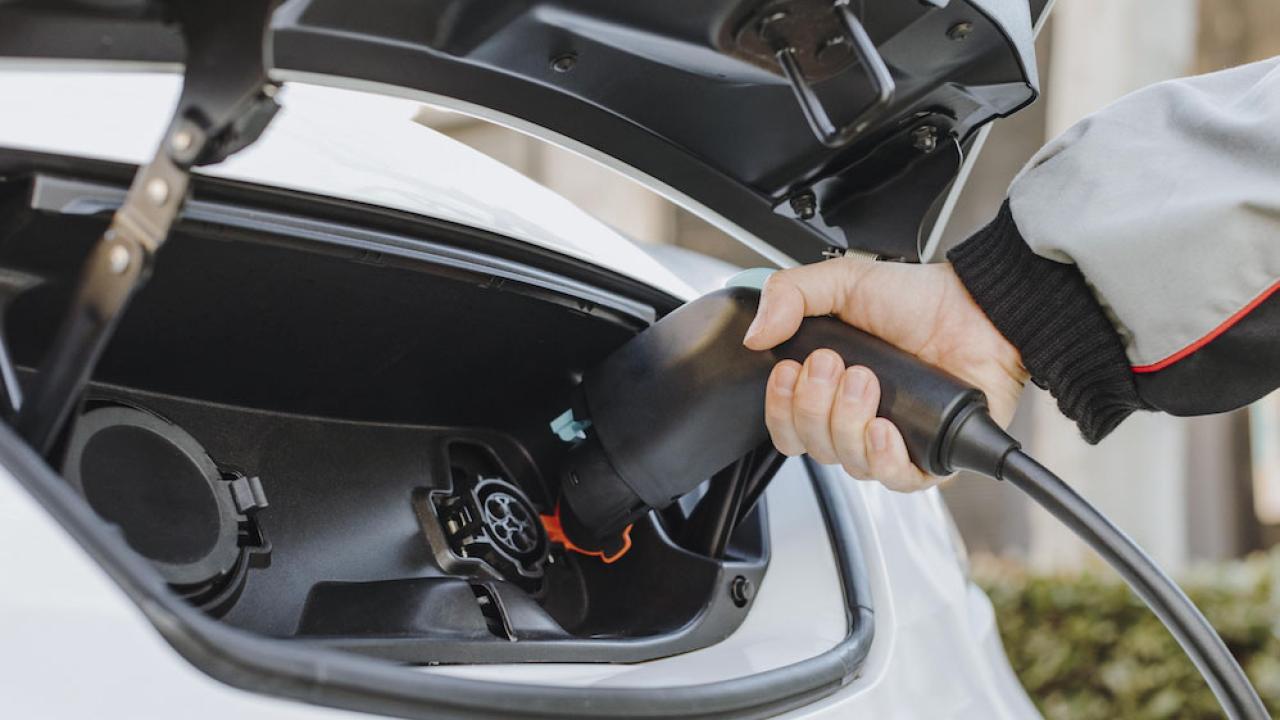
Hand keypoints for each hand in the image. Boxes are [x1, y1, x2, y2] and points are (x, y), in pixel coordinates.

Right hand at [743, 257, 1026, 491]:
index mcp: (830, 389)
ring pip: (848, 463)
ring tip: (868, 380)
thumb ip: (789, 294)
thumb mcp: (842, 281)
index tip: (790, 371)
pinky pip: (895, 481)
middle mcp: (856, 421)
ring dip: (848, 421)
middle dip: (815, 405)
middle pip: (812, 447)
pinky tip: (884, 427)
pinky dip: (882, 457)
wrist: (979, 309)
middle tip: (835, 363)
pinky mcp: (930, 457)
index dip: (780, 408)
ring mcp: (892, 441)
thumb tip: (755, 336)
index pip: (786, 428)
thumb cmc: (919, 299)